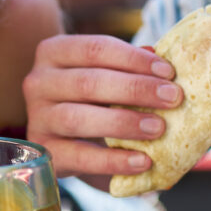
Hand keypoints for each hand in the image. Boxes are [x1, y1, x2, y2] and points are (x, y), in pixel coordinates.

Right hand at [22, 34, 181, 179]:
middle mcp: (39, 82)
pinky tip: (142, 161)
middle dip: (135, 89)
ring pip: (77, 118)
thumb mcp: (107, 77)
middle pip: (88, 83)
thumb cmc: (92, 99)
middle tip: (173, 98)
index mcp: (54, 52)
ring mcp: (37, 118)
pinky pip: (78, 156)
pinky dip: (113, 160)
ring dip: (123, 123)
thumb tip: (161, 61)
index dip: (134, 59)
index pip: (96, 49)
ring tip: (158, 129)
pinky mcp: (45, 151)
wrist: (66, 138)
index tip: (168, 72)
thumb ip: (129, 68)